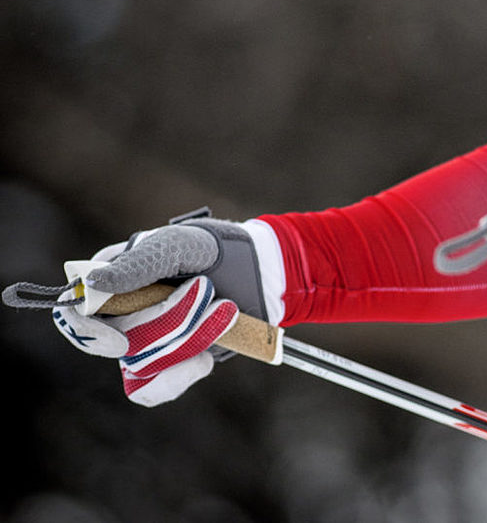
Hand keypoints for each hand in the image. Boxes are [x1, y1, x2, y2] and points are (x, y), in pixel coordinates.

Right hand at [52, 215, 275, 405]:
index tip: (119, 338)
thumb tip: (89, 285)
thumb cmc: (216, 249)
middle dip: (168, 319)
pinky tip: (206, 359)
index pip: (77, 311)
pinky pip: (152, 390)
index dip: (88, 330)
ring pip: (141, 364)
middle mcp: (121, 313)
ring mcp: (143, 341)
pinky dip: (179, 376)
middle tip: (206, 289)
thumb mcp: (181, 244)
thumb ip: (140, 261)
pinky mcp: (167, 364)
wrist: (261, 273)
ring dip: (189, 337)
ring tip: (225, 308)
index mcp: (113, 278)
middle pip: (117, 341)